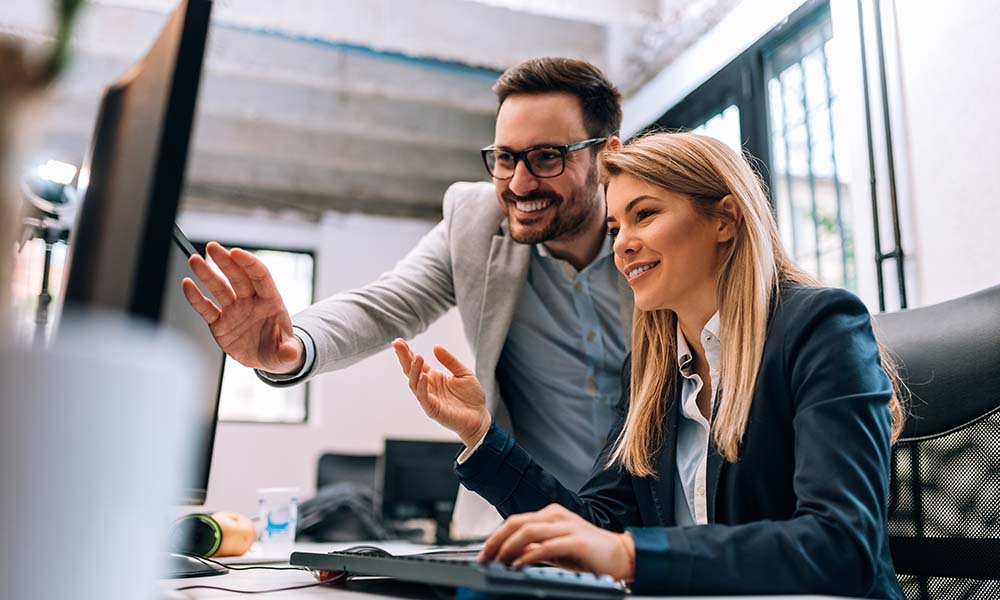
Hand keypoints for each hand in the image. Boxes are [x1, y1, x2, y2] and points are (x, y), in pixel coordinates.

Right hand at [181, 242, 303, 373]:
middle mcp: (250, 302)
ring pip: (219, 289)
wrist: (266, 359)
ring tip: (194, 260)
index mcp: (271, 302)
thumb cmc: (280, 349)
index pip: (260, 277)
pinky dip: (196, 298)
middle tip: (212, 247)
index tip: (236, 252)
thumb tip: (292, 354)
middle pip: (237, 277)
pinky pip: (206, 308)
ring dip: (206, 274)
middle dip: (225, 261)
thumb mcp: (287, 353)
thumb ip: (288, 352)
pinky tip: (187, 284)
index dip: (249, 264)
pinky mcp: (220, 323)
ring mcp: (234, 311)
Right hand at [391, 339, 489, 447]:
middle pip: (411, 371)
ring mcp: (428, 398)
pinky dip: (421, 387)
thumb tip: (435, 346)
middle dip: (403, 357)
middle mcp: (428, 387)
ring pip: (414, 383)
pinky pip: (423, 398)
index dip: (407, 352)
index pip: (417, 363)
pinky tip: (423, 376)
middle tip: (397, 344)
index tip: (399, 341)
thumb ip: (450, 361)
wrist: (480, 417)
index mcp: (434, 377)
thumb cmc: (471, 396)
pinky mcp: (432, 409)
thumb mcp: (463, 373)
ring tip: (417, 356)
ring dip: (414, 370)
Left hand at [479, 504, 633, 581]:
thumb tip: (511, 554)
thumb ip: (534, 549)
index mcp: (550, 515)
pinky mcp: (575, 540)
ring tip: (499, 562)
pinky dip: (528, 556)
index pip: (515, 521)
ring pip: (527, 531)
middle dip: (496, 541)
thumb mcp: (555, 550)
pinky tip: (519, 566)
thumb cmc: (588, 554)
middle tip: (484, 558)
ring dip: (508, 547)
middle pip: (516, 523)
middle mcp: (556, 516)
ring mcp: (566, 526)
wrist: (621, 556)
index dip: (496, 537)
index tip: (484, 553)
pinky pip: (546, 546)